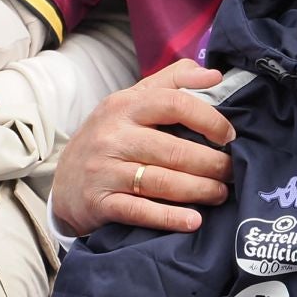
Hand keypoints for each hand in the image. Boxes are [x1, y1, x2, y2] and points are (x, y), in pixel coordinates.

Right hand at [51, 60, 234, 237]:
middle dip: (212, 164)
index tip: (229, 136)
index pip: (174, 103)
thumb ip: (174, 82)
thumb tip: (215, 75)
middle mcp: (112, 136)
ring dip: (200, 191)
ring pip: (162, 182)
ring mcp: (104, 170)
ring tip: (220, 194)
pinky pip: (141, 211)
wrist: (64, 183)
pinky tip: (194, 221)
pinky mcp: (100, 203)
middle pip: (174, 150)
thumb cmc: (111, 138)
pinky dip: (171, 218)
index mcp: (124, 106)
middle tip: (232, 173)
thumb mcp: (133, 101)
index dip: (209, 120)